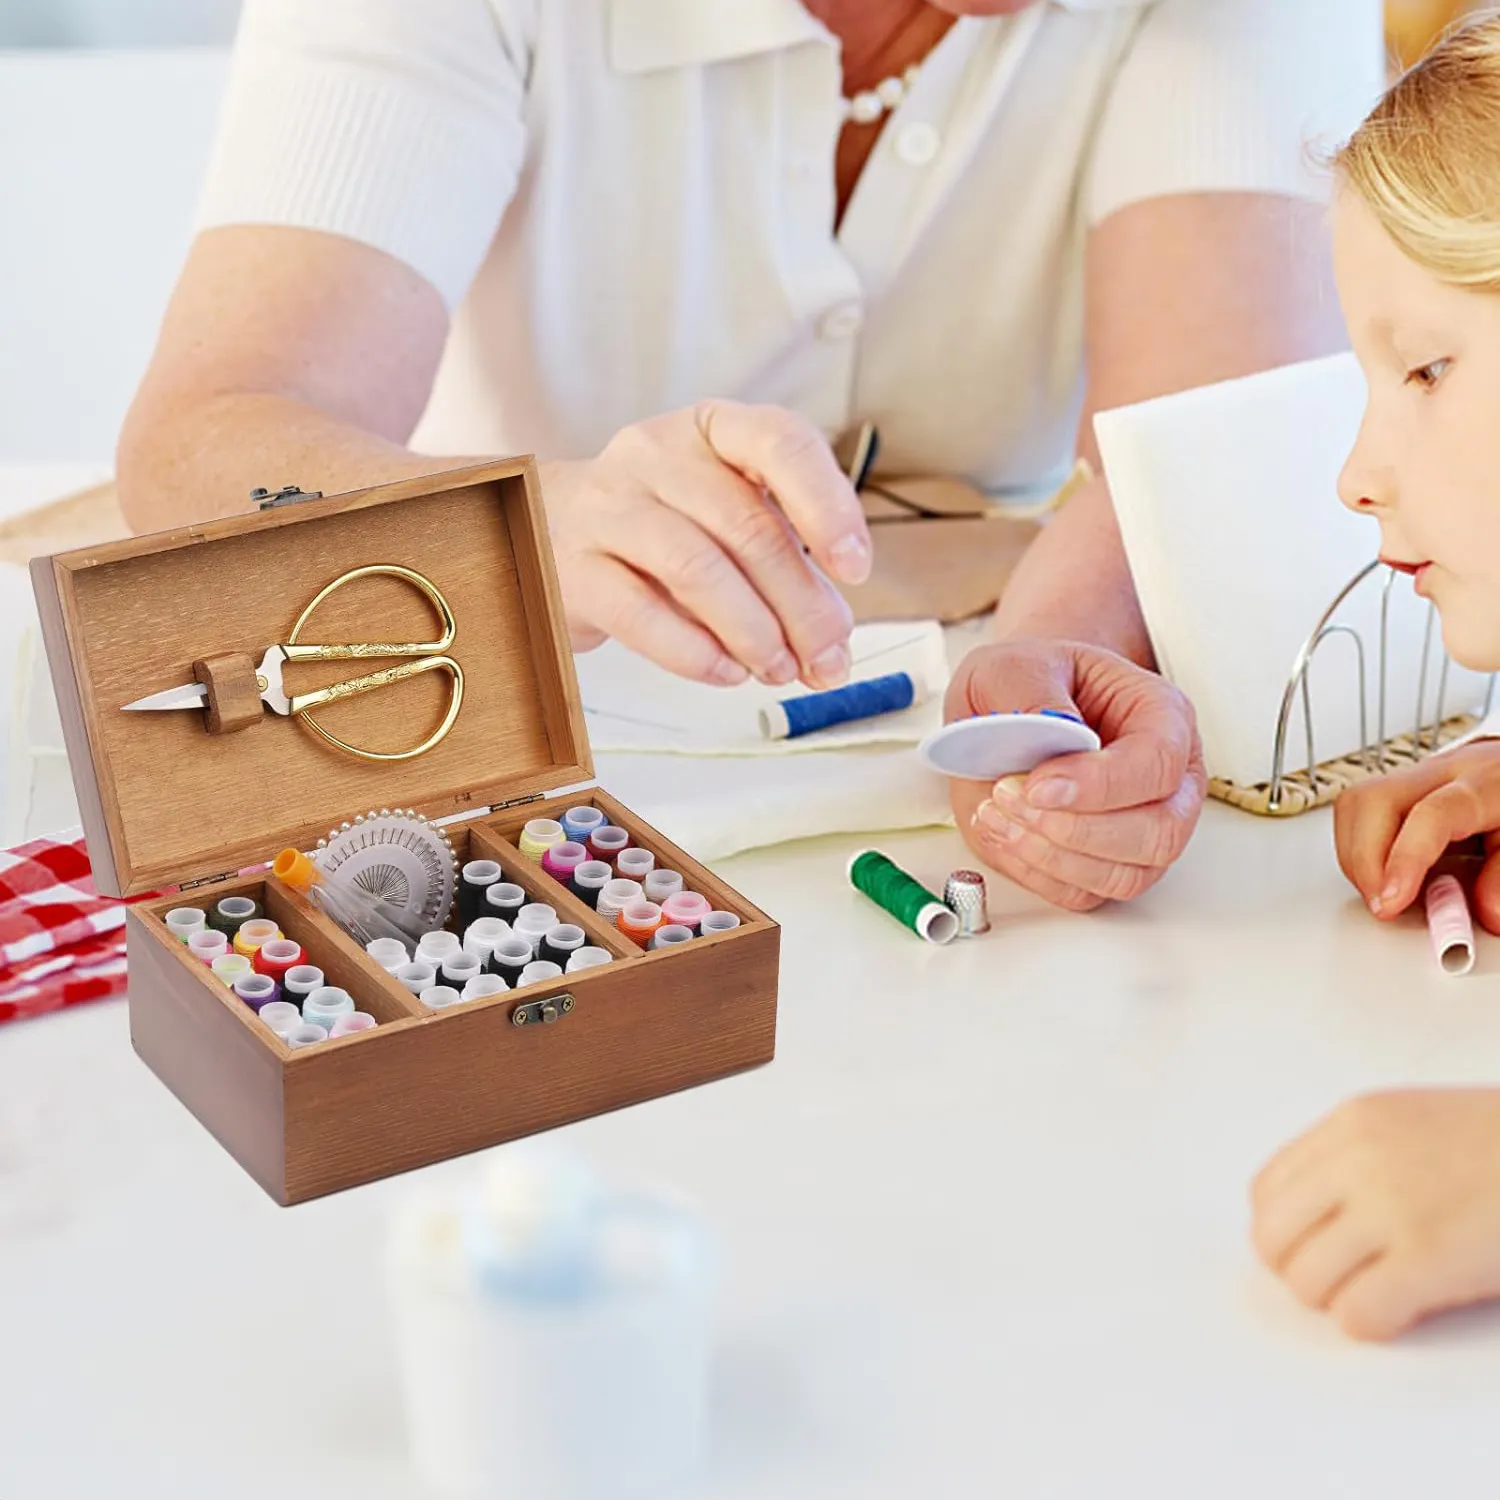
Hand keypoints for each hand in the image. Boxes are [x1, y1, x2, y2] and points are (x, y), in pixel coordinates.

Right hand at [539, 401, 870, 687]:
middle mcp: (656, 454)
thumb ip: (790, 582)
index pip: (781, 442)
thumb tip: (832, 656)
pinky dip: (695, 652)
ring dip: (752, 631)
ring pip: (696, 567)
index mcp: (712, 429)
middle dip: (800, 604)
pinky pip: (640, 612)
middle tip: (826, 657)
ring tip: (778, 670)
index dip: (829, 506)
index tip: (856, 569)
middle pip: (746, 524)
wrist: (550, 535)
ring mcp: (607, 506)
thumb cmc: (663, 530)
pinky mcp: (572, 567)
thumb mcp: (731, 530)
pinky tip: (727, 673)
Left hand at [947, 640, 1205, 910]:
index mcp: (1162, 717)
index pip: (1157, 763)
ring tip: (997, 811)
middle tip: (1010, 796)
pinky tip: (1003, 833)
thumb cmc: (1029, 681)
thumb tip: (1048, 730)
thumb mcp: (1016, 663)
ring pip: (1125, 875)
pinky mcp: (1104, 864)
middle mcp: (1168, 781)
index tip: (1038, 784)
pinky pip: (1084, 894)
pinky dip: (1037, 872)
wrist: (1011, 704)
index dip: (1100, 784)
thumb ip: (1031, 691)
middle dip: (1076, 828)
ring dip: (1053, 855)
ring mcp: (1143, 830)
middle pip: (1158, 833)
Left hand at [1252, 1090, 1499, 1340]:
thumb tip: (1313, 1220)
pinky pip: (1356, 1313)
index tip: (1317, 1249)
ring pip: (1306, 1280)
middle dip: (1300, 1271)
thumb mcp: (1414, 1122)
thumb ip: (1357, 1155)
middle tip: (1342, 1282)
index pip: (1266, 1191)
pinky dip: (1371, 1324)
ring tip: (1376, 1295)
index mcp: (1352, 1123)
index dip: (1287, 1233)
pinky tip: (1404, 1312)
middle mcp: (1357, 1159)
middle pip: (1273, 1238)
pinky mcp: (1427, 1257)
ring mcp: (1389, 1207)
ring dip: (1334, 1300)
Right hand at [1334, 740, 1499, 925]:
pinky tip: (1380, 873)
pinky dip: (1356, 851)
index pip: (1432, 814)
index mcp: (1484, 785)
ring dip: (1356, 858)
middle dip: (1364, 860)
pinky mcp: (1393, 789)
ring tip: (1383, 891)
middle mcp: (1441, 774)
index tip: (1392, 902)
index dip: (1405, 859)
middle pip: (1375, 800)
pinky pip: (1353, 812)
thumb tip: (1486, 909)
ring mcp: (1413, 777)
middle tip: (1381, 902)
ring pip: (1355, 804)